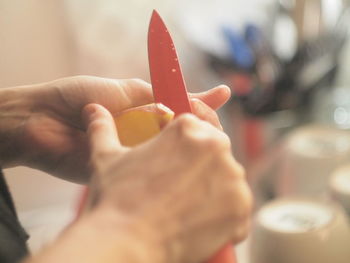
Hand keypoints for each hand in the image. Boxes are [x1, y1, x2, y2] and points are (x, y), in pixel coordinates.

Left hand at [0, 76, 229, 182]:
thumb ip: (158, 97)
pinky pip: (151, 166)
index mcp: (145, 110)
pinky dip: (168, 163)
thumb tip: (192, 99)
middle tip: (217, 124)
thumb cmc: (79, 97)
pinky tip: (187, 164)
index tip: (223, 97)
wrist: (42, 120)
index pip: (182, 108)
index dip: (202, 106)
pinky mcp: (126, 170)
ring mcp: (137, 152)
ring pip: (172, 150)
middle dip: (203, 126)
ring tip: (212, 138)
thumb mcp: (125, 90)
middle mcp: (145, 132)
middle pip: (183, 132)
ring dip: (190, 144)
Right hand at [81, 103, 251, 262]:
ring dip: (214, 190)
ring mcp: (232, 178)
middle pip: (215, 152)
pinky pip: (237, 207)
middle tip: (179, 187)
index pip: (198, 128)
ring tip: (187, 206)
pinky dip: (224, 215)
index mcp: (188, 128)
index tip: (178, 163)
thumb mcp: (106, 157)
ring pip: (227, 179)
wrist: (126, 242)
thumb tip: (93, 110)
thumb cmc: (116, 198)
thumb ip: (103, 128)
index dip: (186, 147)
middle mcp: (216, 147)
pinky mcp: (241, 208)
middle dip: (200, 167)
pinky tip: (200, 221)